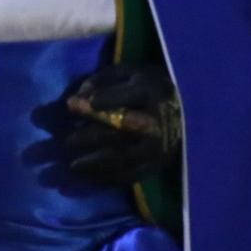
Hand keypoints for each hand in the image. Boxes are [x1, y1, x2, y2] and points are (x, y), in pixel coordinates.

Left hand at [60, 64, 181, 185]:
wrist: (182, 111)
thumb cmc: (144, 87)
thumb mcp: (126, 73)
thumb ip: (100, 80)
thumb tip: (78, 97)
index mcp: (150, 92)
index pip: (126, 96)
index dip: (101, 100)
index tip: (73, 104)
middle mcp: (157, 120)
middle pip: (122, 130)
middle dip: (92, 135)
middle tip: (68, 141)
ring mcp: (158, 146)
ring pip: (125, 157)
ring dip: (96, 163)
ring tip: (73, 165)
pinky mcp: (157, 164)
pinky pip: (130, 175)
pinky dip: (107, 178)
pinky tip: (88, 177)